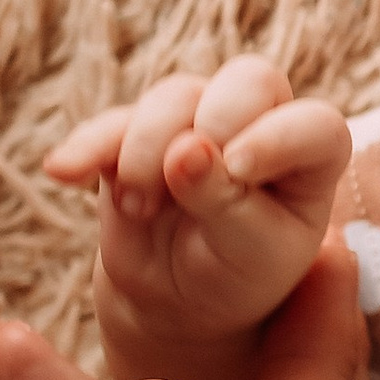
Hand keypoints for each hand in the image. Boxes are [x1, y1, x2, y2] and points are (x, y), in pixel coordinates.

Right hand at [48, 56, 351, 365]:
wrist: (180, 299)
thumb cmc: (238, 276)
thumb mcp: (249, 254)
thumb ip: (228, 202)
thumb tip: (187, 150)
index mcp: (311, 154)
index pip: (314, 124)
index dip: (278, 137)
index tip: (239, 172)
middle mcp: (260, 122)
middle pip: (247, 79)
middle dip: (211, 120)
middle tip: (182, 172)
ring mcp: (197, 120)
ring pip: (174, 97)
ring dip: (148, 149)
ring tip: (139, 208)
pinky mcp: (138, 134)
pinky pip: (111, 123)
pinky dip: (88, 146)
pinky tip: (64, 172)